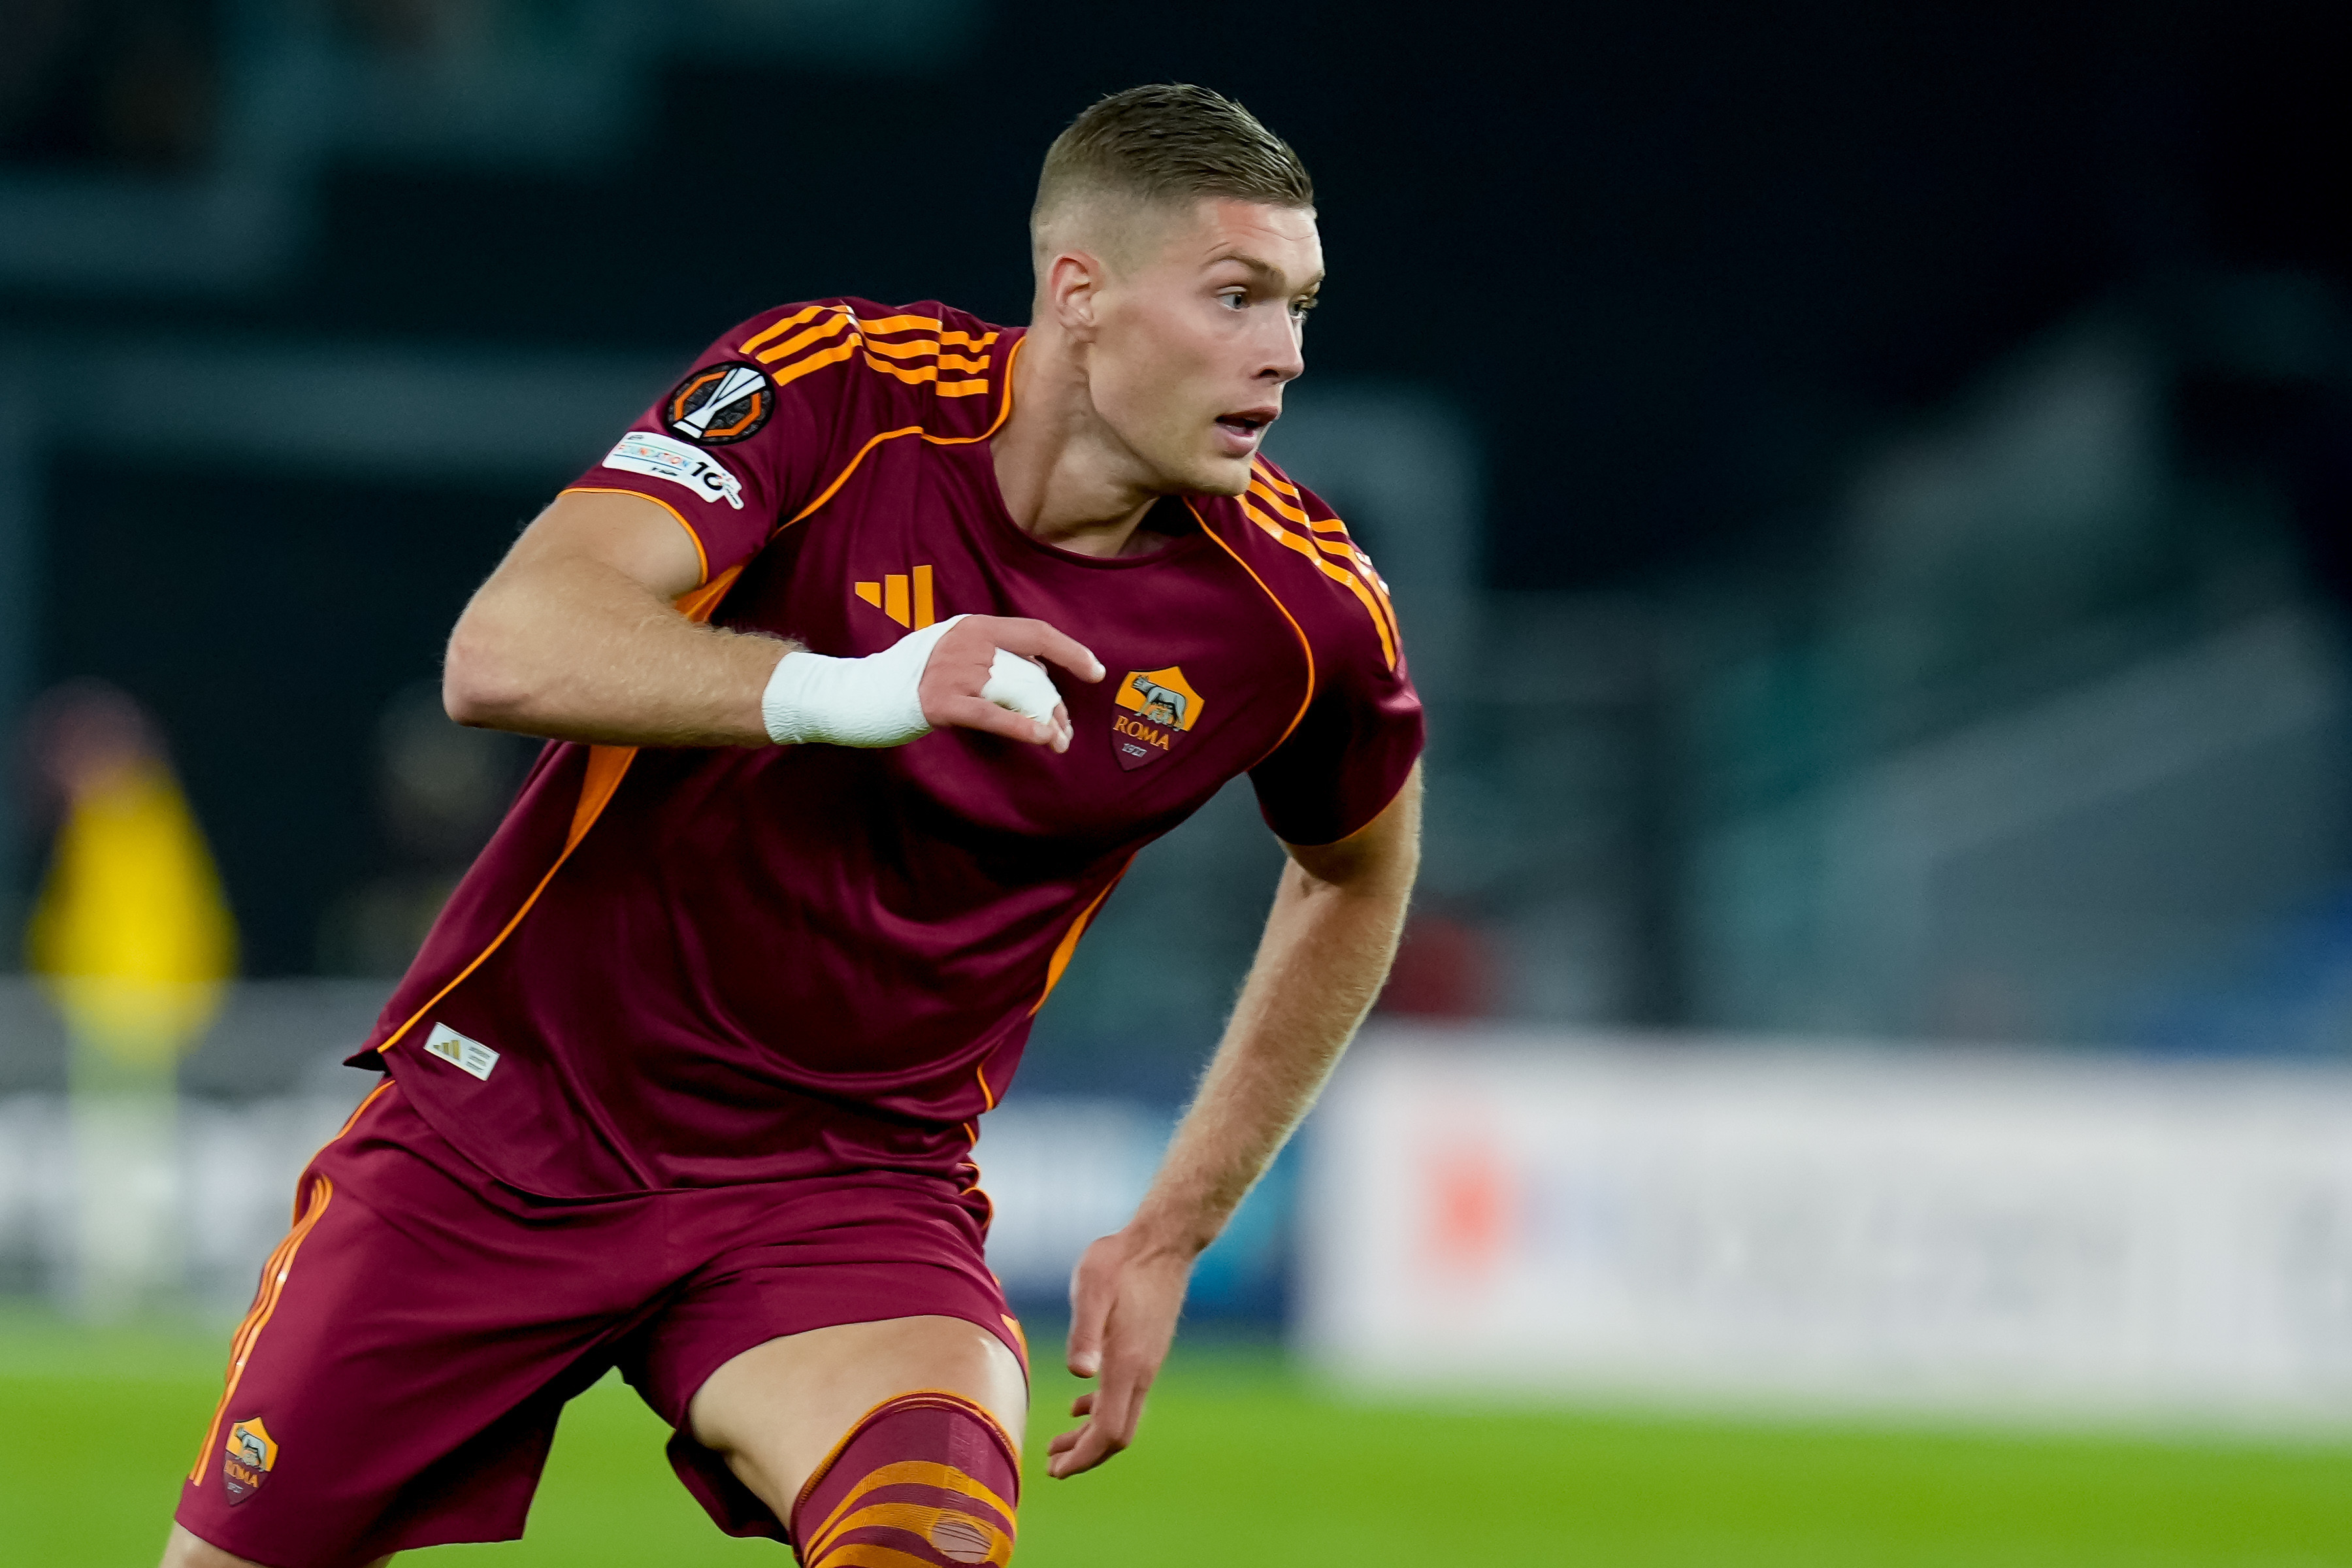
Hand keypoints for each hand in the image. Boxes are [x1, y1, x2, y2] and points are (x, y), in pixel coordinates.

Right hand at [918, 615, 1102, 752]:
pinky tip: (1043, 738)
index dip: (1070, 652)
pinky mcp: (942, 703)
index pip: (1035, 633)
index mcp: (976, 625)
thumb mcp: (960, 650)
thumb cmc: (920, 675)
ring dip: (1044, 722)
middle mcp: (968, 643)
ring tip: (1058, 741)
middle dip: (1054, 705)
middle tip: (1066, 729)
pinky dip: (1022, 727)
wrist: (866, 692)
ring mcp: (954, 672)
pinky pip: (992, 715)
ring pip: (1018, 696)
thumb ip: (999, 656)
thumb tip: (1045, 678)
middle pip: (1031, 674)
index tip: (1096, 672)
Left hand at [1047, 1226, 1192, 1478]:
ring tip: (1060, 1444)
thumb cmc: (1120, 1261)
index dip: (1083, 1457)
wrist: (1162, 1242)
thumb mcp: (1093, 1289)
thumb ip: (1085, 1333)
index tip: (1056, 1470)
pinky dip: (1101, 1409)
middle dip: (1085, 1455)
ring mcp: (1147, 1362)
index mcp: (1126, 1364)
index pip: (1109, 1430)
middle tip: (1052, 1467)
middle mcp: (1141, 1371)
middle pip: (1118, 1433)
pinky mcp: (1146, 1350)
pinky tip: (1082, 1402)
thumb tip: (1077, 1376)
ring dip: (1091, 1435)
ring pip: (1122, 1415)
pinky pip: (1126, 1395)